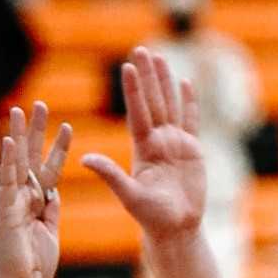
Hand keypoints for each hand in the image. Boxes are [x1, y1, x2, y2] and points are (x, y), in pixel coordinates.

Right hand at [0, 103, 70, 277]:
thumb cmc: (32, 266)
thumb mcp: (49, 234)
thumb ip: (50, 213)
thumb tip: (53, 193)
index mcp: (35, 204)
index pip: (48, 170)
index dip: (56, 148)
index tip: (66, 126)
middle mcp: (21, 199)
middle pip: (30, 158)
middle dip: (36, 132)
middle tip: (40, 104)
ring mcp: (12, 203)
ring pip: (17, 163)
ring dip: (20, 136)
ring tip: (21, 109)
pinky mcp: (6, 213)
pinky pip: (7, 183)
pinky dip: (8, 161)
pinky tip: (8, 141)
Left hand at [82, 46, 205, 243]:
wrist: (177, 227)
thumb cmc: (152, 216)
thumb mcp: (129, 196)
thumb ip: (111, 175)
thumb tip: (85, 160)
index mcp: (143, 148)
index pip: (138, 112)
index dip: (134, 90)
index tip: (128, 67)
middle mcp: (158, 141)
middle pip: (152, 102)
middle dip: (147, 77)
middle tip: (142, 50)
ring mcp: (175, 144)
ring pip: (170, 106)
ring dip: (165, 83)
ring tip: (160, 58)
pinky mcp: (192, 151)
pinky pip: (191, 121)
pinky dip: (189, 102)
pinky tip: (186, 83)